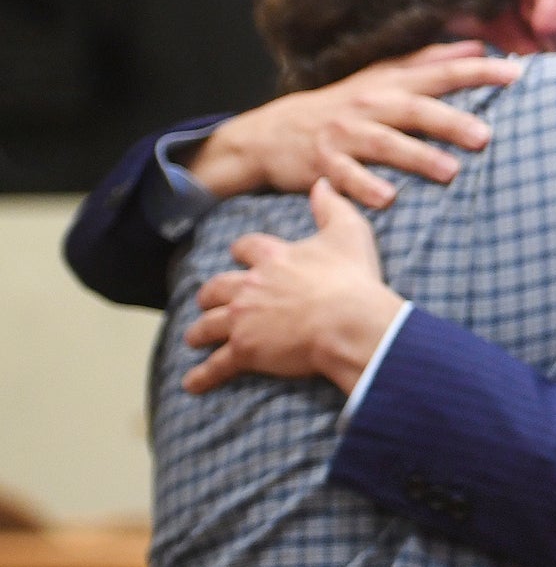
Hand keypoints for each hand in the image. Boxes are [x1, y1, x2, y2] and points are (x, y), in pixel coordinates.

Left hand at [183, 181, 405, 394]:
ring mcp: (243, 319)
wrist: (350, 322)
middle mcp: (250, 285)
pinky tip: (192, 384)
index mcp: (273, 257)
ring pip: (209, 324)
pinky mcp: (245, 350)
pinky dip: (203, 375)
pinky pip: (217, 364)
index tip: (241, 256)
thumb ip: (333, 205)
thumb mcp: (349, 232)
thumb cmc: (353, 280)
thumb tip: (323, 182)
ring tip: (194, 338)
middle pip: (217, 287)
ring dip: (200, 331)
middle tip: (208, 299)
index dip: (243, 253)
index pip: (246, 248)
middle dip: (211, 294)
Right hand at [187, 42, 522, 207]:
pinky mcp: (322, 163)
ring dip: (417, 156)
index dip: (477, 71)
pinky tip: (389, 199)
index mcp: (388, 85)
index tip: (516, 73)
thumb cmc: (342, 107)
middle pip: (414, 109)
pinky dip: (364, 187)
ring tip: (450, 172)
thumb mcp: (381, 78)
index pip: (439, 74)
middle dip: (450, 121)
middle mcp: (368, 105)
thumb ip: (429, 62)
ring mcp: (344, 135)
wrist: (270, 134)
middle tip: (486, 136)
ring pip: (384, 143)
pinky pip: (345, 177)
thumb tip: (478, 47)